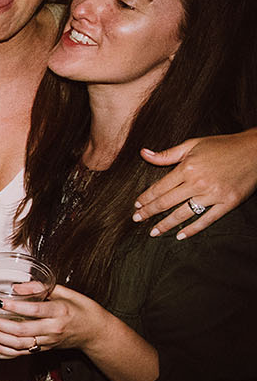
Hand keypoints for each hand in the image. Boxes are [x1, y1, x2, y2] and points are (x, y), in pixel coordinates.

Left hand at [0, 283, 106, 355]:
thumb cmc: (82, 310)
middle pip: (23, 330)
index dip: (15, 306)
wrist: (95, 332)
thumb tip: (18, 286)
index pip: (35, 310)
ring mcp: (48, 342)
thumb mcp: (67, 293)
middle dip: (1, 324)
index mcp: (60, 312)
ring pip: (20, 344)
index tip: (0, 301)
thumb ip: (42, 288)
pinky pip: (21, 353)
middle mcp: (53, 329)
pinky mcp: (44, 350)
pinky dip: (4, 350)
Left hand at [133, 128, 256, 239]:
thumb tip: (143, 153)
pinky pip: (206, 220)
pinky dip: (192, 230)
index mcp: (187, 168)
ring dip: (165, 225)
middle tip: (137, 220)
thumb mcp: (193, 144)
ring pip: (183, 214)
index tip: (136, 206)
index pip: (159, 188)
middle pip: (166, 202)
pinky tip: (180, 235)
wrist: (255, 149)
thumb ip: (168, 154)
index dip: (146, 198)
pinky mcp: (228, 203)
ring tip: (153, 232)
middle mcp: (198, 182)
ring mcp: (213, 194)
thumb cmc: (223, 145)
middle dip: (149, 213)